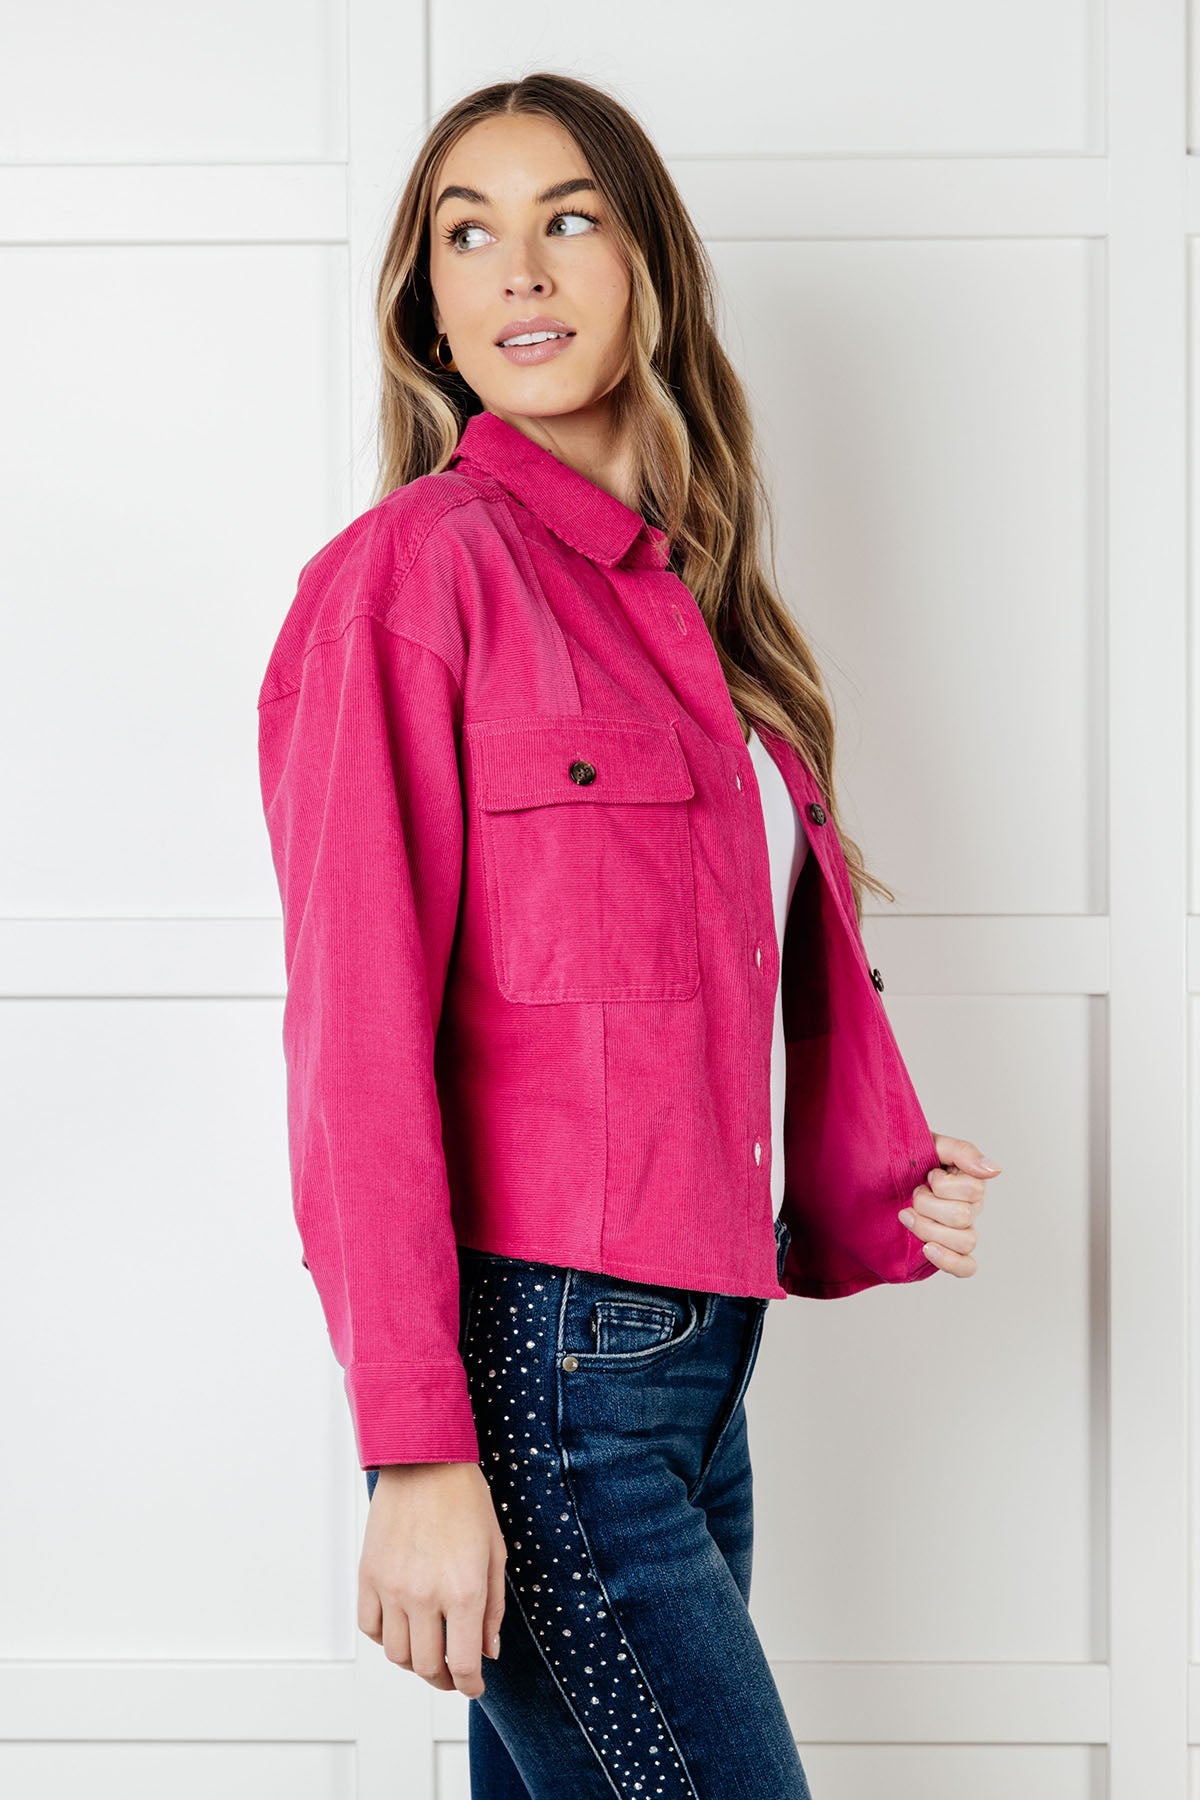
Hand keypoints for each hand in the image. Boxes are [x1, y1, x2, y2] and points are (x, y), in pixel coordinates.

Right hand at [358, 1461, 506, 1697]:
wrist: (425, 1461)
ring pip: (396, 1653)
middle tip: (452, 1673)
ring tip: (427, 1650)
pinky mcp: (368, 1575)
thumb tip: (488, 1651)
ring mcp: (392, 1587)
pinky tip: (402, 1627)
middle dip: (443, 1679)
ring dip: (413, 1662)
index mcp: (463, 1591)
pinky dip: (385, 1637)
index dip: (470, 1685)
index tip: (474, 1687)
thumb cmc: (465, 1501)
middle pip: (426, 1666)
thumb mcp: (495, 1553)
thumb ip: (493, 1609)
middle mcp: (424, 1596)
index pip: (463, 1663)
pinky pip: (370, 1627)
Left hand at [897, 1134, 1000, 1278]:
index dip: (944, 1185)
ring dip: (929, 1228)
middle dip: (928, 1203)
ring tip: (907, 1216)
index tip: (928, 1174)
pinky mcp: (950, 1251)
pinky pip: (966, 1267)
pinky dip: (949, 1261)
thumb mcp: (932, 1144)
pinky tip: (927, 1249)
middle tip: (914, 1193)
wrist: (879, 1176)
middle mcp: (971, 1207)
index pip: (973, 1190)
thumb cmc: (909, 1159)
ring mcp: (961, 1231)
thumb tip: (994, 1170)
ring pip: (965, 1241)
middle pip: (963, 1216)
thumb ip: (962, 1152)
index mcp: (971, 1181)